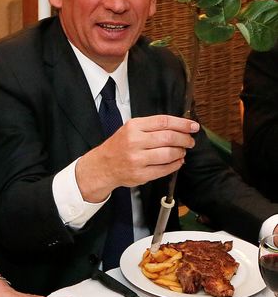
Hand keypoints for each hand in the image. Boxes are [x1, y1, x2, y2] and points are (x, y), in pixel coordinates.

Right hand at [76, 114, 198, 201]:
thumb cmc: (119, 146)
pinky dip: (176, 164)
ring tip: (182, 151)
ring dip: (181, 152)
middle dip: (185, 139)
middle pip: (169, 137)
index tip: (192, 126)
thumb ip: (152, 127)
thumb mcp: (130, 129)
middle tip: (190, 141)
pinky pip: (165, 169)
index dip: (182, 123)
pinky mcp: (141, 174)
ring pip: (169, 154)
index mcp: (133, 127)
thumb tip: (180, 128)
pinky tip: (177, 161)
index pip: (163, 122)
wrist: (103, 165)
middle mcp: (134, 142)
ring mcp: (137, 159)